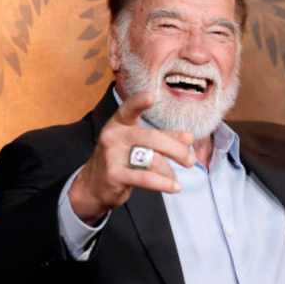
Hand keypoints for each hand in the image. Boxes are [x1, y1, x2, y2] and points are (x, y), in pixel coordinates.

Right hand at [67, 91, 195, 223]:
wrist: (94, 186)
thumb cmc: (120, 161)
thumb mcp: (139, 145)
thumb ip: (164, 139)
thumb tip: (189, 137)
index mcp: (120, 123)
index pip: (129, 109)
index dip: (139, 102)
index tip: (150, 96)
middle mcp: (114, 136)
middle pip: (153, 138)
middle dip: (177, 150)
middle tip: (190, 161)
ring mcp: (112, 155)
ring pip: (152, 159)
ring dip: (169, 171)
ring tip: (174, 179)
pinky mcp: (114, 175)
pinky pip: (146, 178)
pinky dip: (164, 183)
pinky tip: (175, 187)